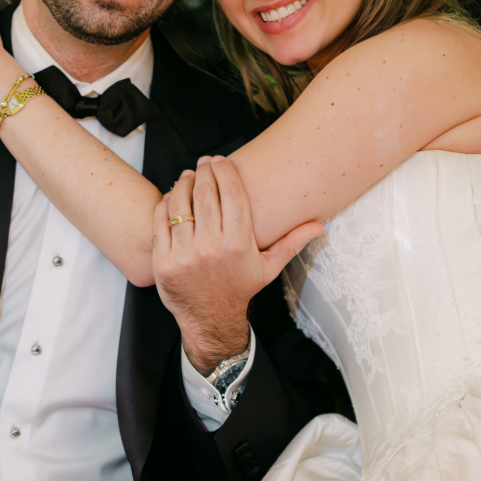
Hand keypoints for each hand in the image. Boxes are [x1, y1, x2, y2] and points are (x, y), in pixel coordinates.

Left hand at [153, 156, 322, 372]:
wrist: (210, 319)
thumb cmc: (239, 289)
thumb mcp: (268, 268)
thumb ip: (291, 243)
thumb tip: (319, 226)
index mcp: (238, 244)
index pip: (232, 193)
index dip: (225, 171)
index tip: (222, 161)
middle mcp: (211, 247)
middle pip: (205, 194)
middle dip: (204, 172)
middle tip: (204, 163)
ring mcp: (185, 254)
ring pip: (181, 204)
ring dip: (183, 183)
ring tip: (188, 175)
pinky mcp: (165, 260)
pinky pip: (161, 222)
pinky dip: (165, 204)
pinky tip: (173, 196)